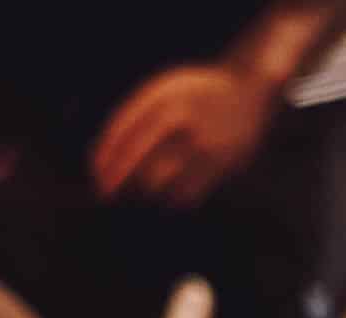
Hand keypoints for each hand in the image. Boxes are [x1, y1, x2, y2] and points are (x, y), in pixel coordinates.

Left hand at [90, 64, 278, 208]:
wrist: (248, 94)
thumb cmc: (195, 98)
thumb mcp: (165, 93)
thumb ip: (136, 118)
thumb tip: (103, 163)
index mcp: (164, 95)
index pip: (124, 129)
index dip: (106, 156)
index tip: (96, 175)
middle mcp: (183, 117)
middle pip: (138, 160)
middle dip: (118, 180)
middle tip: (106, 193)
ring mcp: (202, 142)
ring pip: (158, 182)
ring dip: (144, 189)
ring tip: (144, 186)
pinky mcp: (219, 165)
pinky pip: (183, 194)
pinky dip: (171, 197)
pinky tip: (171, 189)